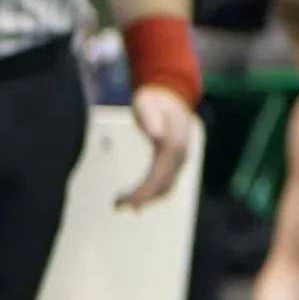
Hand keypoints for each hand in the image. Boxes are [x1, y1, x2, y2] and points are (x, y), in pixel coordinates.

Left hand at [119, 85, 194, 207]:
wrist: (172, 94)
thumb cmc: (155, 100)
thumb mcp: (149, 105)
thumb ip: (151, 118)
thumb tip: (157, 136)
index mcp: (174, 144)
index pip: (159, 175)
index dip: (144, 191)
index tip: (125, 201)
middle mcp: (180, 155)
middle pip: (163, 184)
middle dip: (142, 198)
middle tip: (118, 206)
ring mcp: (180, 157)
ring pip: (167, 185)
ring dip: (148, 197)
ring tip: (124, 204)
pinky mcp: (175, 159)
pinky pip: (167, 180)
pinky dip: (154, 191)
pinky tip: (139, 195)